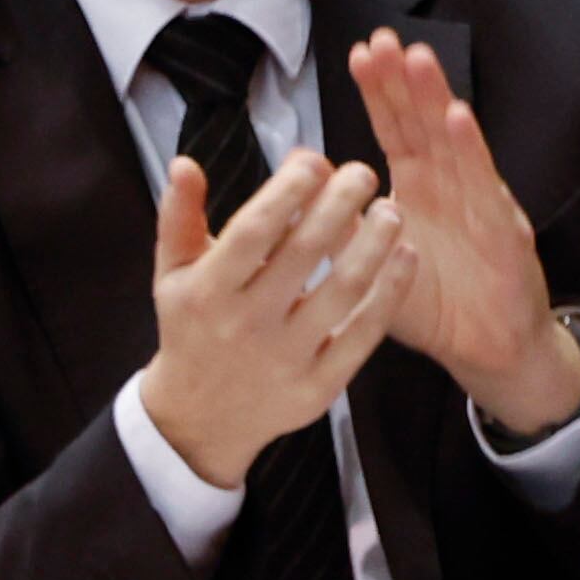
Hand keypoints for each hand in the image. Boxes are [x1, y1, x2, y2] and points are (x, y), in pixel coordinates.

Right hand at [134, 147, 407, 489]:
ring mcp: (286, 359)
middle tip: (363, 172)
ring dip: (374, 245)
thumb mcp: (172, 274)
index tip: (315, 159)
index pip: (253, 231)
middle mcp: (246, 324)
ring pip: (342, 292)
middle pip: (304, 254)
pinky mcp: (318, 387)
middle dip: (339, 205)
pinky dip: (390, 294)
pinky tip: (406, 257)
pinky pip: (363, 335)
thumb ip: (178, 216)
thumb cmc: (192, 328)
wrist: (200, 419)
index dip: (288, 191)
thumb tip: (185, 161)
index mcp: (208, 291)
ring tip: (392, 210)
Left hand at [348, 29, 579, 437]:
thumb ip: (342, 228)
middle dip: (404, 80)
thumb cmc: (433, 305)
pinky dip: (472, 152)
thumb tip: (302, 187)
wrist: (487, 351)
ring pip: (454, 143)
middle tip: (383, 40)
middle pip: (424, 123)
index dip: (379, 92)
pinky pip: (484, 187)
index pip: (396, 129)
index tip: (359, 53)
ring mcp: (480, 203)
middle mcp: (450, 185)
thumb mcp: (372, 266)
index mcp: (419, 188)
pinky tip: (457, 119)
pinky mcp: (503, 231)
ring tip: (417, 61)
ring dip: (435, 100)